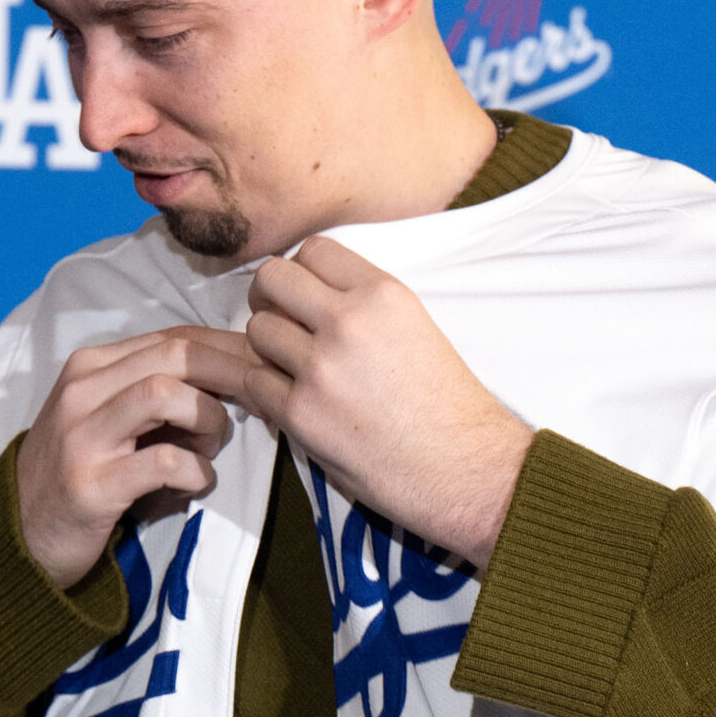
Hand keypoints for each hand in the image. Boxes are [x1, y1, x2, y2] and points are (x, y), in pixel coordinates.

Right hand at [17, 327, 243, 588]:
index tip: (264, 370)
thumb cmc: (83, 475)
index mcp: (90, 367)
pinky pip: (165, 462)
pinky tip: (193, 485)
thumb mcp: (110, 420)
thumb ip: (156, 393)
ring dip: (208, 421)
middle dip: (232, 373)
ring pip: (166, 394)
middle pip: (175, 354)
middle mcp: (81, 391)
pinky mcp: (91, 485)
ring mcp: (82, 437)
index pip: (172, 336)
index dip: (228, 348)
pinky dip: (196, 472)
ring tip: (209, 450)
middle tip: (262, 402)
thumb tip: (234, 378)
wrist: (20, 536)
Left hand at [192, 239, 531, 565]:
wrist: (462, 466)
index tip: (303, 294)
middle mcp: (348, 321)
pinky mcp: (300, 413)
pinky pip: (253, 382)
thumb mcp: (414, 327)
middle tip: (279, 322)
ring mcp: (320, 367)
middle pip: (272, 279)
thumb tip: (313, 295)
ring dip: (265, 348)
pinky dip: (264, 391)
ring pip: (256, 330)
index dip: (301, 271)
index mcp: (383, 294)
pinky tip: (289, 401)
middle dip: (269, 298)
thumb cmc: (445, 404)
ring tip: (289, 368)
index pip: (314, 250)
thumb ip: (364, 305)